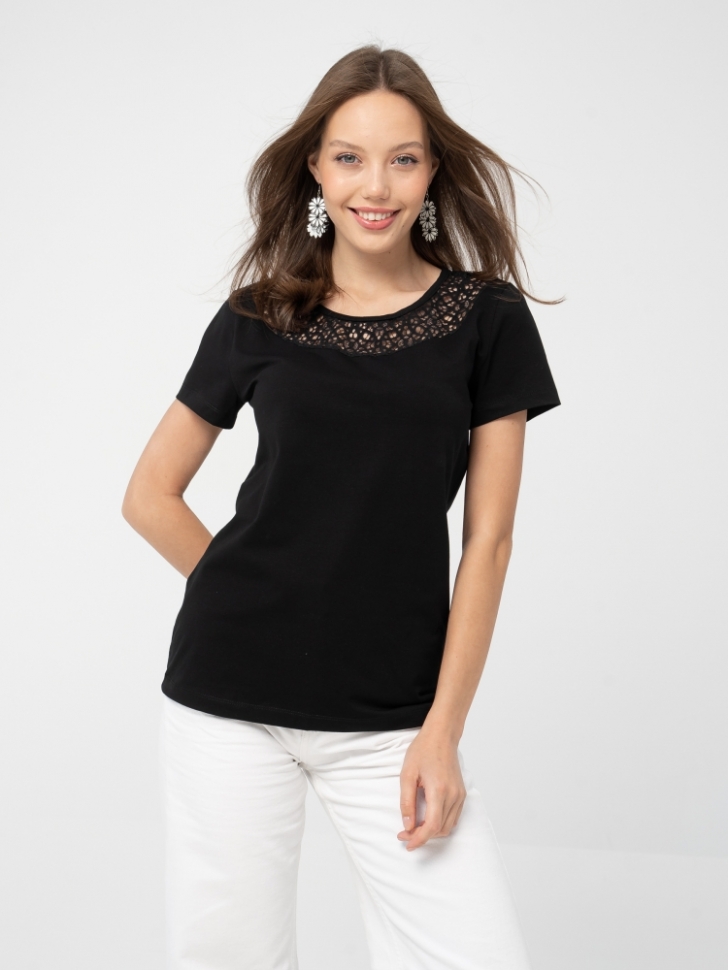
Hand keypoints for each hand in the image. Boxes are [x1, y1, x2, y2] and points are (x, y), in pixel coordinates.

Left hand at [397, 727, 466, 850]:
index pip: (432, 826)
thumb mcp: (407, 774)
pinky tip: (427, 820)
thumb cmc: (423, 751)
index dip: (419, 839)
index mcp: (439, 790)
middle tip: (405, 833)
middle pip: (440, 830)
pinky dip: (441, 825)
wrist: (441, 736)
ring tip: (414, 827)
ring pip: (448, 826)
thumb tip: (408, 825)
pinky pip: (453, 818)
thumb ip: (406, 802)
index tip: (407, 843)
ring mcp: (460, 795)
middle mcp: (453, 795)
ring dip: (432, 832)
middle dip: (422, 837)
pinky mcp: (462, 794)